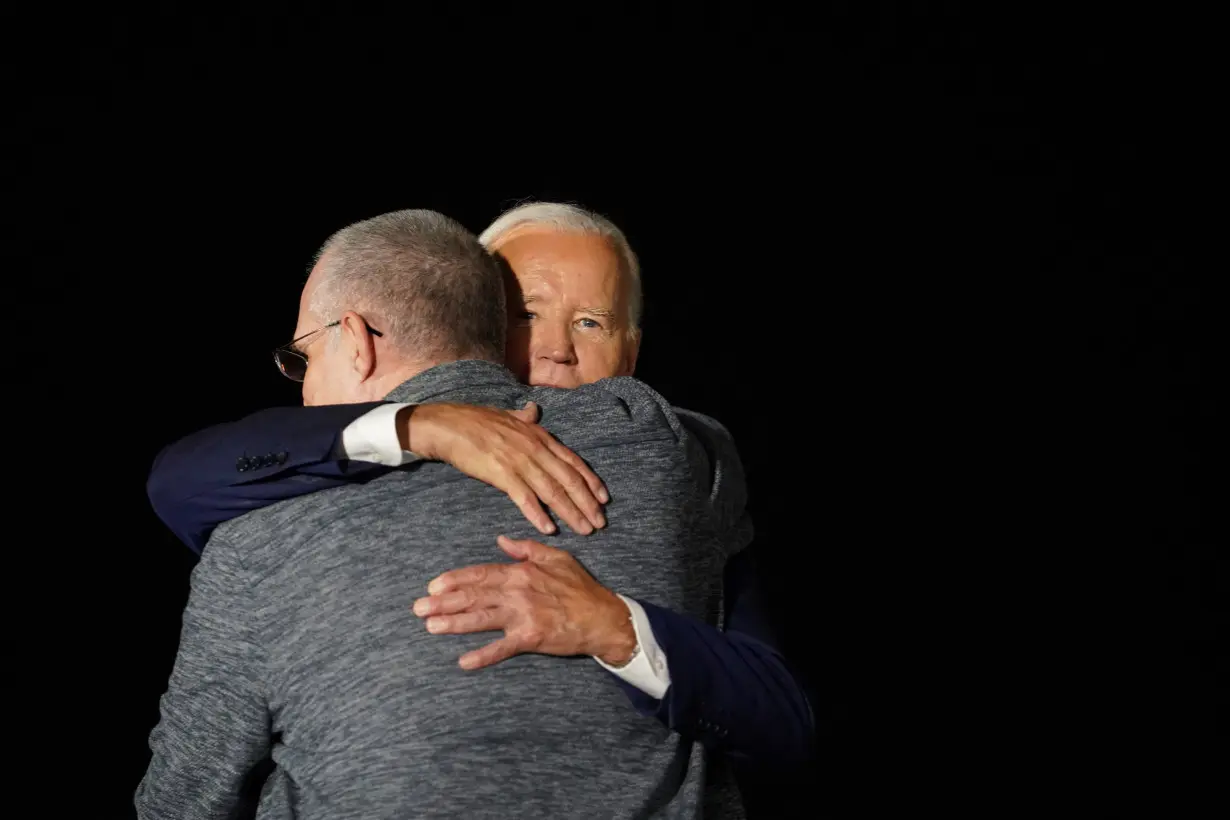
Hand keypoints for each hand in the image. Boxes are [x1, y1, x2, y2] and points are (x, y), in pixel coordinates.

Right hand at [399, 402, 607, 535]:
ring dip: (571, 513)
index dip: (591, 481)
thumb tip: (534, 409)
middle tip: (600, 523)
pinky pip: (525, 498)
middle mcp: (535, 448)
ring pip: (553, 491)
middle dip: (588, 503)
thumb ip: (525, 417)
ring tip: (584, 530)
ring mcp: (520, 461)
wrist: (448, 425)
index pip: (573, 461)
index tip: (604, 498)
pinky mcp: (502, 474)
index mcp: (539, 436)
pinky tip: (549, 528)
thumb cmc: (476, 420)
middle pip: (568, 480)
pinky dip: (538, 514)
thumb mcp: (507, 416)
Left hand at [412, 535, 636, 669]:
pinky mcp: (531, 638)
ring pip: (481, 619)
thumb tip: (500, 540)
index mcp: (521, 572)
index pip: (480, 574)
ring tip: (430, 627)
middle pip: (473, 596)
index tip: (433, 586)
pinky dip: (483, 656)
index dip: (454, 580)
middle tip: (417, 608)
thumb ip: (526, 548)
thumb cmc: (580, 587)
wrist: (603, 617)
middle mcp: (518, 592)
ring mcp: (523, 616)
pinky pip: (502, 648)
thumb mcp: (556, 557)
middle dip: (443, 602)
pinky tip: (463, 662)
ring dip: (454, 624)